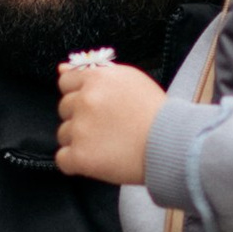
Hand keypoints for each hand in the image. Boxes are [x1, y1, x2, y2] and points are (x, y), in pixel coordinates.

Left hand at [56, 59, 166, 186]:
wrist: (171, 144)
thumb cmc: (156, 112)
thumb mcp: (129, 79)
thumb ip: (94, 72)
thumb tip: (61, 68)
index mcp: (96, 78)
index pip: (66, 82)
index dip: (79, 94)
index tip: (96, 106)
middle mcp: (85, 100)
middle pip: (64, 108)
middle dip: (80, 117)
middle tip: (108, 127)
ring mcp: (80, 129)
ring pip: (64, 134)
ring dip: (79, 141)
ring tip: (108, 145)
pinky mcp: (80, 156)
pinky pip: (63, 159)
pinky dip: (76, 162)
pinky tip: (98, 160)